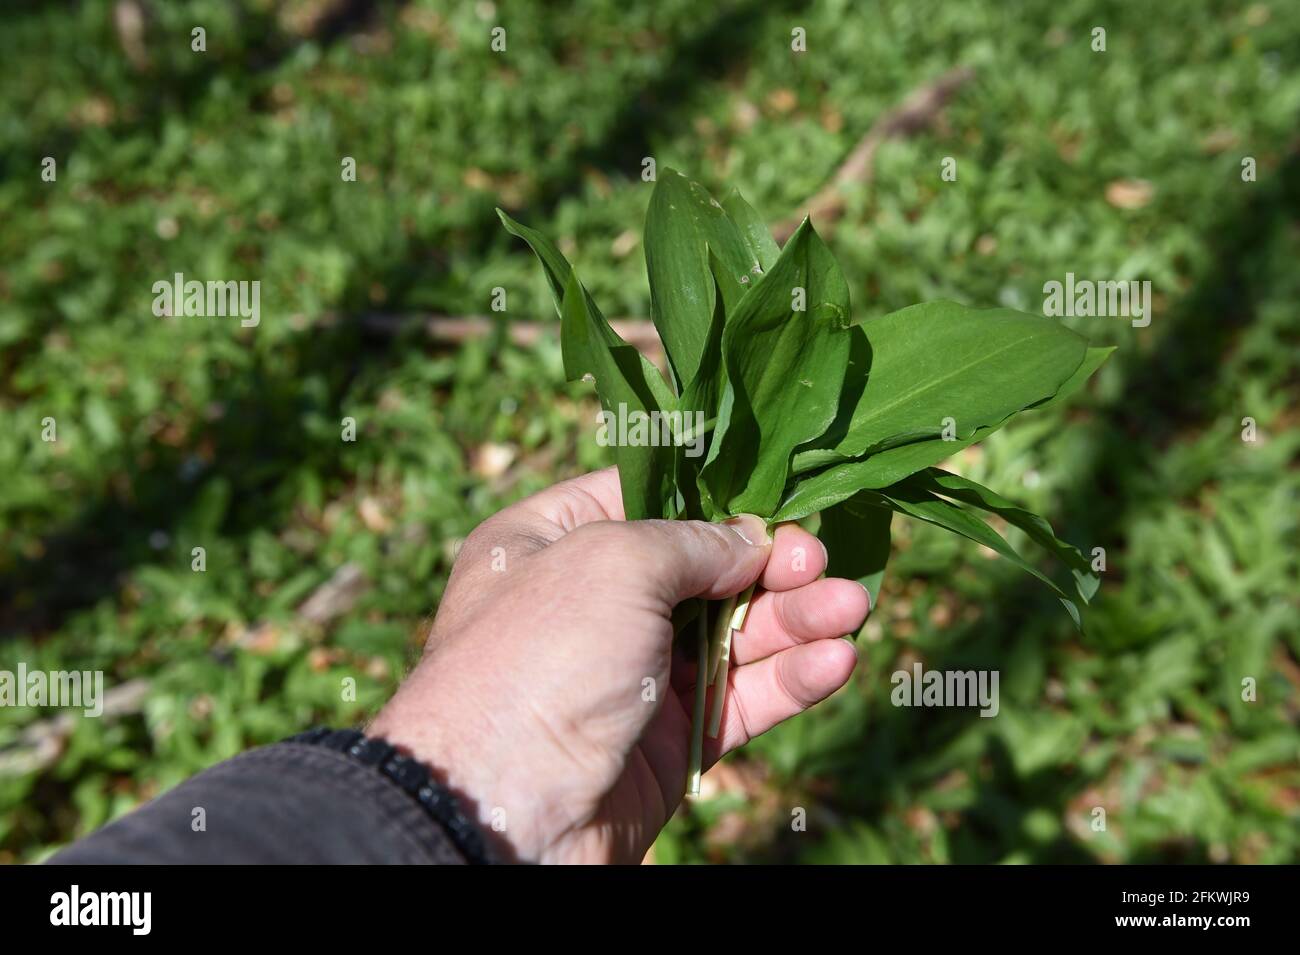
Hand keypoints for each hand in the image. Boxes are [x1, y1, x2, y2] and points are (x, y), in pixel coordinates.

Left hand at [369, 468, 870, 862]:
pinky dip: (788, 680)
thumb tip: (752, 539)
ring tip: (853, 607)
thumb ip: (694, 541)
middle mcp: (591, 602)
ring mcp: (631, 674)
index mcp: (550, 542)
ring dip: (796, 620)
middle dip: (771, 564)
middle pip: (703, 570)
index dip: (716, 497)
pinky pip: (738, 699)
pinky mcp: (668, 740)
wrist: (504, 810)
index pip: (647, 498)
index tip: (778, 497)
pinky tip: (836, 661)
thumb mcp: (613, 562)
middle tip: (823, 561)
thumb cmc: (542, 657)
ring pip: (732, 636)